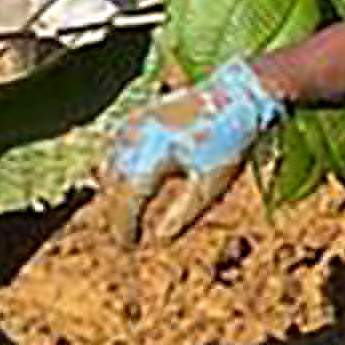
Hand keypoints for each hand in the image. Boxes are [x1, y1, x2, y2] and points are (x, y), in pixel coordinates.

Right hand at [99, 57, 284, 240]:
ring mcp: (132, 126)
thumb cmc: (228, 142)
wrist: (235, 97)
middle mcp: (135, 139)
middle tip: (128, 239)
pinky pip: (114, 152)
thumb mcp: (212, 185)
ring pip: (110, 169)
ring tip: (128, 219)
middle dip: (117, 215)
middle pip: (114, 186)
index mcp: (154, 155)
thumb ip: (184, 214)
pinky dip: (117, 174)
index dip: (125, 226)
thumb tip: (161, 240)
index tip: (131, 247)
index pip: (128, 199)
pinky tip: (128, 190)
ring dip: (114, 196)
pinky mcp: (135, 119)